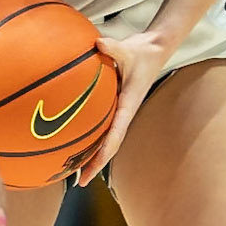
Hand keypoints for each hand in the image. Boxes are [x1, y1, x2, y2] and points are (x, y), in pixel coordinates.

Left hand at [72, 31, 170, 187]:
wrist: (154, 49)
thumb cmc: (141, 51)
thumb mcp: (128, 48)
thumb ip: (113, 47)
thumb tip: (98, 43)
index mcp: (128, 106)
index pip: (115, 135)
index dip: (104, 154)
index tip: (93, 168)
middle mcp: (123, 113)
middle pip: (108, 145)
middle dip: (94, 164)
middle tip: (79, 182)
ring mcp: (119, 111)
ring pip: (104, 139)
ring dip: (90, 155)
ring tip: (72, 172)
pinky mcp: (114, 105)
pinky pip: (100, 126)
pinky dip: (87, 136)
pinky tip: (71, 142)